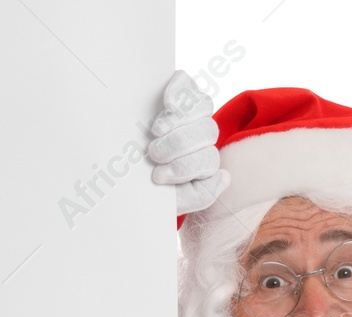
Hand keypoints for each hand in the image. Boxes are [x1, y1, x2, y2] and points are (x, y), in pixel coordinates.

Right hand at [147, 70, 229, 215]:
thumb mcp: (175, 199)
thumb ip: (203, 194)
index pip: (209, 160)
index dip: (184, 167)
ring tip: (156, 132)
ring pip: (202, 107)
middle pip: (207, 133)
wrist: (127, 172)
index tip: (158, 176)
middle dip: (178, 145)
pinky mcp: (179, 90)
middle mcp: (202, 134)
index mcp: (204, 160)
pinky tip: (169, 104)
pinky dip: (179, 91)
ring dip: (178, 122)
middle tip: (154, 153)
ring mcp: (192, 110)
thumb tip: (224, 176)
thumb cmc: (151, 185)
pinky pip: (186, 82)